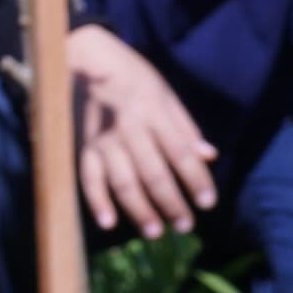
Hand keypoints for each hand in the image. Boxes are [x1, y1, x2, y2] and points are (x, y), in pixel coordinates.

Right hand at [66, 26, 218, 235]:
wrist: (85, 61)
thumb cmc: (132, 77)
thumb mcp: (165, 93)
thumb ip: (185, 127)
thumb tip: (209, 156)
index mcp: (154, 112)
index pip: (180, 152)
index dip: (196, 179)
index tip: (208, 203)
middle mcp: (130, 128)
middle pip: (154, 173)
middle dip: (172, 202)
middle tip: (185, 225)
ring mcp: (104, 140)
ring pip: (123, 181)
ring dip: (140, 210)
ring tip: (155, 232)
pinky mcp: (83, 148)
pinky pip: (89, 178)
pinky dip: (97, 201)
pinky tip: (109, 222)